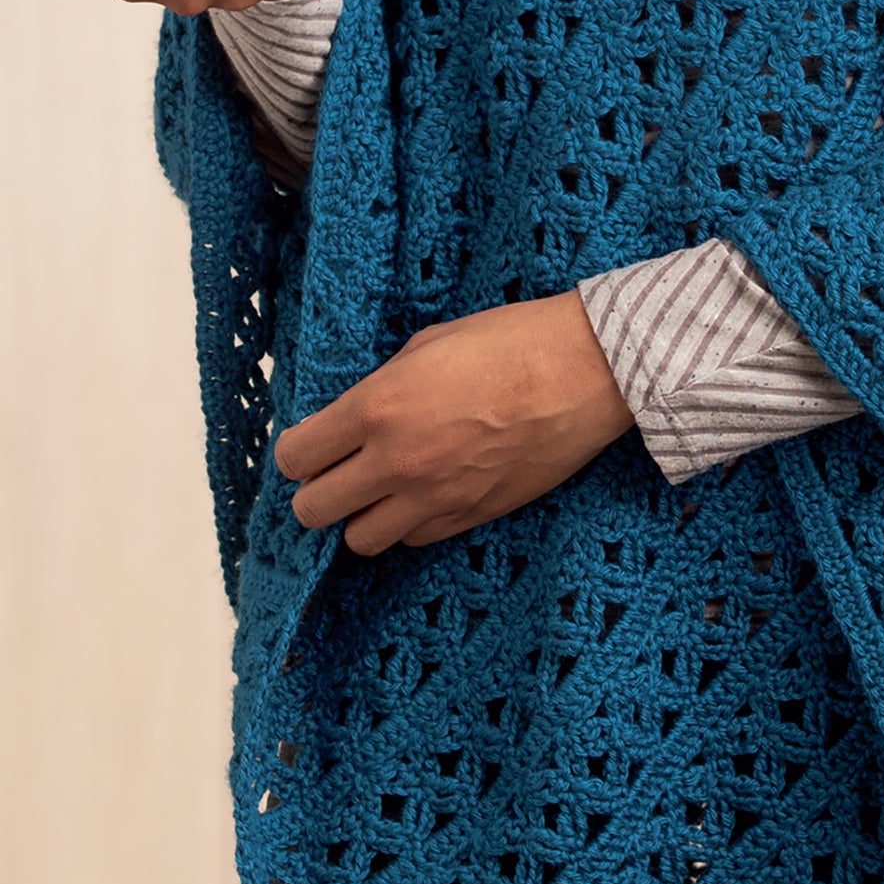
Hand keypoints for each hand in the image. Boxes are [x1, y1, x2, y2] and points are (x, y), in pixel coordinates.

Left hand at [273, 290, 634, 552]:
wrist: (587, 370)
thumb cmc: (512, 342)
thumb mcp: (426, 345)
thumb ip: (381, 388)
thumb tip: (355, 416)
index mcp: (377, 407)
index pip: (296, 456)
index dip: (296, 452)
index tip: (308, 445)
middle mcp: (397, 461)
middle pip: (314, 510)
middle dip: (316, 491)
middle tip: (335, 472)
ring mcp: (435, 497)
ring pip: (359, 540)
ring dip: (360, 517)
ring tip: (379, 491)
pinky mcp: (471, 516)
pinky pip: (414, 540)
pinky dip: (408, 524)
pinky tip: (423, 495)